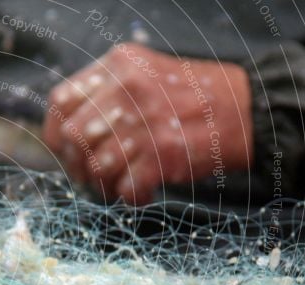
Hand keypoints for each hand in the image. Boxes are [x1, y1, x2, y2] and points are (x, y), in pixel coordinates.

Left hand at [42, 43, 252, 204]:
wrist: (249, 110)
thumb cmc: (192, 98)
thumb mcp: (144, 74)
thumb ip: (105, 93)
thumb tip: (66, 133)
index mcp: (118, 66)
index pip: (61, 102)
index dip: (56, 132)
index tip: (65, 151)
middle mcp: (127, 90)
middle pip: (73, 138)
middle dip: (78, 165)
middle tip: (95, 175)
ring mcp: (144, 122)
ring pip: (95, 167)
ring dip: (103, 185)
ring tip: (121, 184)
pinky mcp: (163, 154)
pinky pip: (125, 188)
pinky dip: (131, 197)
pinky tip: (143, 192)